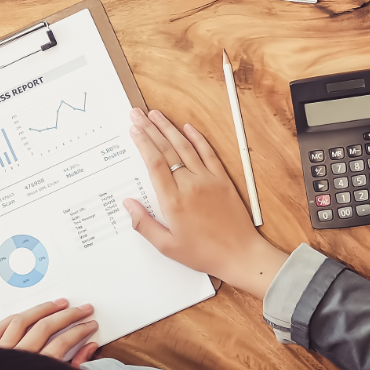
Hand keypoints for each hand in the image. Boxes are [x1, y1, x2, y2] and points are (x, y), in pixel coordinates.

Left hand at [0, 298, 99, 364]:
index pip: (64, 342)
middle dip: (68, 316)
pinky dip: (14, 318)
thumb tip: (88, 348)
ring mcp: (0, 354)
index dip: (80, 331)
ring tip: (59, 304)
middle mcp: (18, 359)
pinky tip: (26, 314)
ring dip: (43, 309)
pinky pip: (0, 327)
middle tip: (83, 310)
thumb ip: (76, 368)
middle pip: (46, 327)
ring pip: (23, 321)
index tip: (90, 325)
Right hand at [122, 108, 289, 298]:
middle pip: (166, 149)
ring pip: (185, 146)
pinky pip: (208, 153)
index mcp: (173, 201)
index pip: (154, 162)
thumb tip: (128, 205)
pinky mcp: (222, 180)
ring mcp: (207, 179)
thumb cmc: (204, 253)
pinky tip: (187, 128)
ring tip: (156, 115)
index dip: (142, 142)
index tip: (134, 129)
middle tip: (137, 114)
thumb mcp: (167, 246)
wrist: (240, 255)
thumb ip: (144, 224)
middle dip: (149, 129)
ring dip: (168, 128)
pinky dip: (197, 138)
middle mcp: (189, 185)